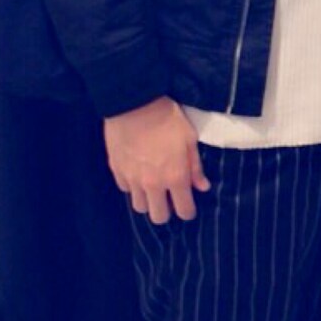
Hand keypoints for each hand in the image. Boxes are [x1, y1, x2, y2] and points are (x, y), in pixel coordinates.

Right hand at [104, 96, 209, 224]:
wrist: (134, 103)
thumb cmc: (167, 118)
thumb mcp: (189, 139)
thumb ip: (195, 167)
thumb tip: (202, 186)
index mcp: (175, 177)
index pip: (184, 211)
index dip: (188, 211)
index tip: (188, 205)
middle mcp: (153, 184)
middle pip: (159, 217)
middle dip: (166, 211)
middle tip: (169, 198)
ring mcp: (132, 179)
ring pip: (139, 207)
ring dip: (148, 200)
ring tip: (152, 187)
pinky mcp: (117, 170)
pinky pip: (125, 189)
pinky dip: (133, 186)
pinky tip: (138, 174)